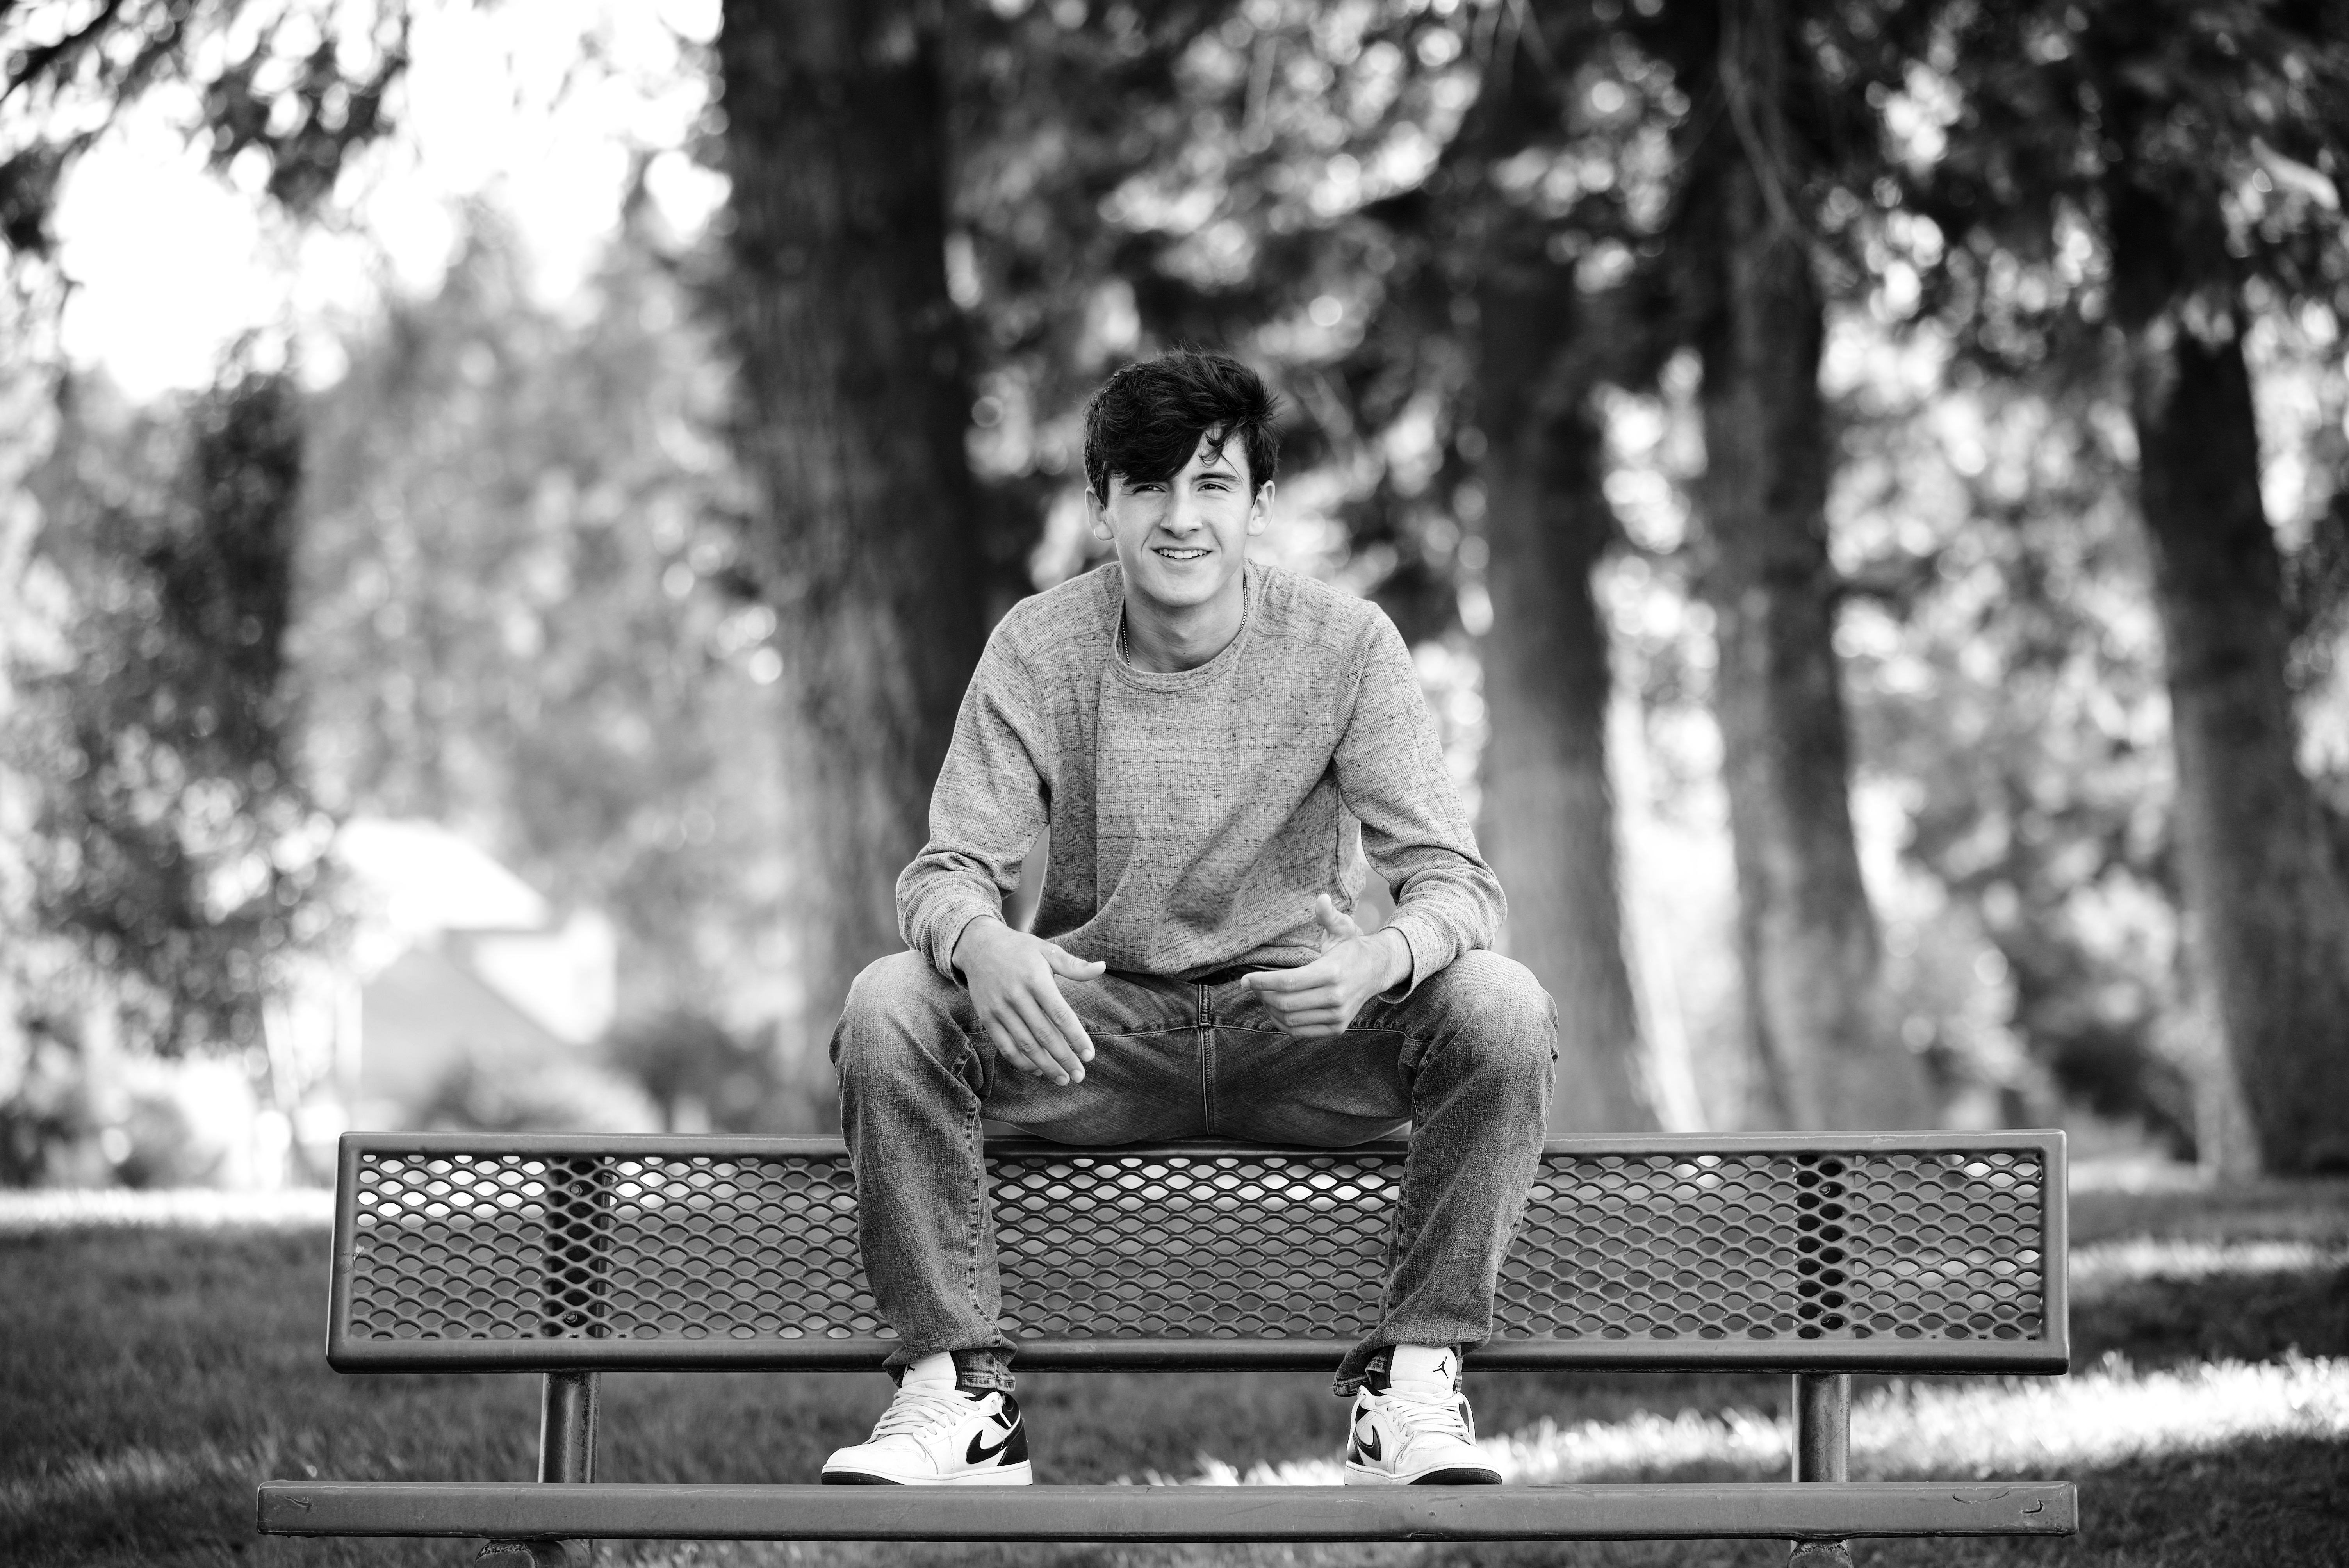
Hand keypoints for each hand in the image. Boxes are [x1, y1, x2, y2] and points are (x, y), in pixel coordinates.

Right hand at [952, 917, 1104, 1084]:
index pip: (1060, 1014)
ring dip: (1044, 1065)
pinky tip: (1036, 1070)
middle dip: (1064, 1058)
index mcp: (1035, 979)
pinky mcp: (986, 1017)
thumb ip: (1074, 965)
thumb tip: (1102, 967)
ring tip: (1062, 1079)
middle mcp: (1016, 995)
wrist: (978, 946)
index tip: (1089, 1055)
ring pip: (1024, 1044)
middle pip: (1044, 1034)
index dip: (1076, 1037)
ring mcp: (999, 1008)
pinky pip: (1004, 1045)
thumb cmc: (1020, 950)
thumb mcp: (1047, 950)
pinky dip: (1020, 1061)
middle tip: (1079, 1076)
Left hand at [1239, 895, 1410, 1039]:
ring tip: (1263, 996)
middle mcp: (1336, 998)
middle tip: (1252, 986)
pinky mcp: (1337, 1028)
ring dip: (1270, 1010)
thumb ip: (1328, 915)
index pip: (1288, 982)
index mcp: (1332, 973)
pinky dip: (1282, 1023)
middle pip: (1286, 1003)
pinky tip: (1275, 1010)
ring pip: (1290, 1020)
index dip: (1262, 982)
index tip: (1244, 981)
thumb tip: (1321, 898)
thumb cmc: (1351, 947)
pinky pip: (1300, 1031)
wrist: (1376, 971)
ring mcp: (1337, 1016)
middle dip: (1262, 995)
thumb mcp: (1342, 927)